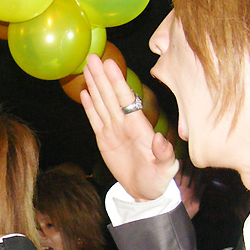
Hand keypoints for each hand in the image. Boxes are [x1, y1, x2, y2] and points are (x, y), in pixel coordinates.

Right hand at [81, 54, 177, 201]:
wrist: (146, 192)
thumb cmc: (158, 180)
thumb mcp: (165, 168)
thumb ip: (163, 153)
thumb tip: (159, 139)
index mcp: (138, 127)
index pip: (124, 99)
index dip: (116, 82)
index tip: (110, 64)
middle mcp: (125, 124)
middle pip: (110, 96)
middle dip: (101, 76)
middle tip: (92, 57)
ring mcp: (113, 131)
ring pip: (101, 103)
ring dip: (94, 85)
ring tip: (86, 68)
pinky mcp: (104, 140)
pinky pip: (95, 120)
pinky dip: (89, 107)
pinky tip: (84, 93)